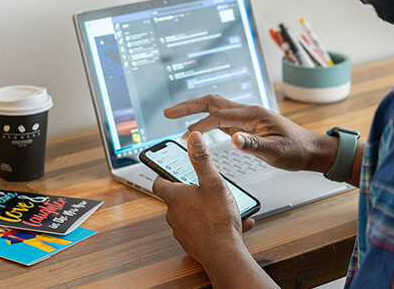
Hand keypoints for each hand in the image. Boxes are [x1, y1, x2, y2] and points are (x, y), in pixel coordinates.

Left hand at [152, 132, 254, 267]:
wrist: (224, 255)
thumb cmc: (217, 220)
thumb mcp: (213, 182)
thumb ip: (202, 159)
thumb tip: (194, 138)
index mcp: (175, 197)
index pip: (159, 183)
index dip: (164, 174)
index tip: (172, 170)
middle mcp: (173, 215)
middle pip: (176, 198)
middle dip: (191, 192)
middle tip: (206, 187)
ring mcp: (181, 231)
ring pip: (190, 214)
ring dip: (204, 209)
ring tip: (226, 207)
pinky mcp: (192, 244)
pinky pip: (201, 229)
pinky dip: (213, 224)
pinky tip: (233, 224)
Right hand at [165, 94, 334, 172]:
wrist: (310, 150)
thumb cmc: (296, 150)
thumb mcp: (276, 152)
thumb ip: (254, 146)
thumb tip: (233, 140)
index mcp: (252, 115)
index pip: (218, 115)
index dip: (198, 122)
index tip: (180, 129)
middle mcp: (247, 113)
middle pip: (212, 102)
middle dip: (189, 106)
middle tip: (168, 113)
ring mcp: (246, 119)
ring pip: (215, 109)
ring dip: (195, 112)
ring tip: (176, 118)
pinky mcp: (246, 127)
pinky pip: (221, 119)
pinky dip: (206, 121)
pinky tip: (198, 129)